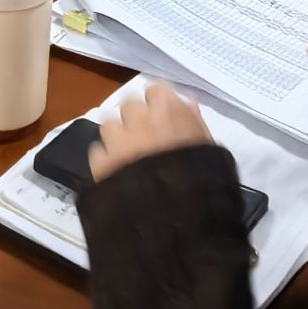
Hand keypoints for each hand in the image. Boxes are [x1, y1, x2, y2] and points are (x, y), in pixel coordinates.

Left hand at [87, 81, 213, 184]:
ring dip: (117, 135)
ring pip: (109, 124)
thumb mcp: (208, 149)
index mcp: (169, 111)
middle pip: (129, 104)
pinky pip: (99, 151)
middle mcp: (140, 119)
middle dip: (136, 117)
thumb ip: (195, 121)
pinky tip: (118, 173)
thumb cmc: (202, 180)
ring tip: (129, 154)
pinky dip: (107, 159)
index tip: (164, 115)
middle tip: (146, 135)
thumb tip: (187, 101)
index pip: (156, 88)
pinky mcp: (101, 163)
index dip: (159, 102)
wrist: (176, 219)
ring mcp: (117, 140)